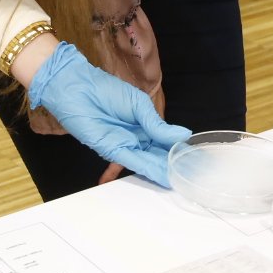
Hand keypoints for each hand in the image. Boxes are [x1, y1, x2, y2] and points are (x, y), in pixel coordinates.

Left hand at [27, 42, 191, 187]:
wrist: (77, 89)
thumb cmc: (105, 90)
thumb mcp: (139, 105)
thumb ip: (157, 125)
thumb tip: (183, 135)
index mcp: (146, 125)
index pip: (166, 142)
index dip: (179, 151)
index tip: (195, 161)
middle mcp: (136, 138)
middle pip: (157, 156)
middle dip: (171, 167)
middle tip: (190, 178)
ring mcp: (124, 145)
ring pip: (146, 162)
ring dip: (159, 172)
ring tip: (175, 183)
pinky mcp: (110, 150)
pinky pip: (127, 163)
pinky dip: (139, 172)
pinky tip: (152, 181)